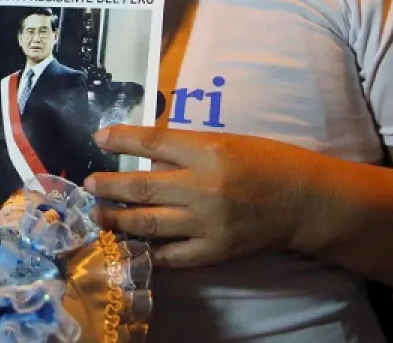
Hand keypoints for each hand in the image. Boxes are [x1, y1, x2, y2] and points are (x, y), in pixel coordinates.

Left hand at [83, 125, 326, 267]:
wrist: (304, 201)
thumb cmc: (265, 162)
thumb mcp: (224, 143)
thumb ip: (184, 151)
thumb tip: (143, 159)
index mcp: (208, 151)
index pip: (152, 142)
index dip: (121, 139)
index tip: (98, 138)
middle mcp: (204, 187)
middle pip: (142, 187)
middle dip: (109, 187)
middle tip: (88, 185)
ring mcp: (208, 223)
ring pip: (149, 223)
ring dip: (118, 220)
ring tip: (98, 216)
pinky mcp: (215, 250)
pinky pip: (172, 255)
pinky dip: (148, 250)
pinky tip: (131, 244)